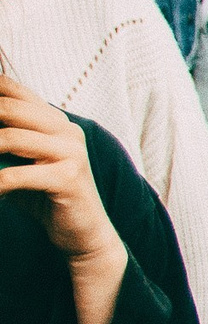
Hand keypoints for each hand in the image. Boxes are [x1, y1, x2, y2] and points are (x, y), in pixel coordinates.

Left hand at [0, 75, 128, 323]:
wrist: (84, 234)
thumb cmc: (46, 197)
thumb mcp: (21, 162)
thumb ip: (4, 140)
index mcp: (55, 121)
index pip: (12, 89)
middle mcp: (66, 130)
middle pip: (8, 108)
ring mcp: (71, 152)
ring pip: (10, 138)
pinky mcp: (68, 178)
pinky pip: (16, 175)